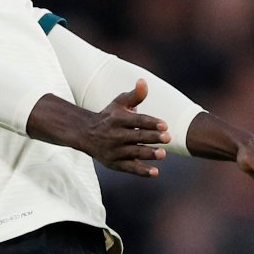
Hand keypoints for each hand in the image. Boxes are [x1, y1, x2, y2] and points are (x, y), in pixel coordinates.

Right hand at [26, 80, 170, 177]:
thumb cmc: (109, 116)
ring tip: (163, 154)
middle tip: (168, 138)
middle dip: (152, 137)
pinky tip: (155, 172)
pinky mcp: (114, 163)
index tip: (165, 125)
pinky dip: (141, 171)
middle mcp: (115, 135)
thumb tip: (143, 81)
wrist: (85, 134)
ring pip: (134, 152)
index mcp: (117, 119)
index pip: (137, 121)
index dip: (151, 122)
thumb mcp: (119, 103)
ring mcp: (115, 150)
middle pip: (137, 136)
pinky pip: (129, 168)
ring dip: (148, 154)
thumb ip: (134, 95)